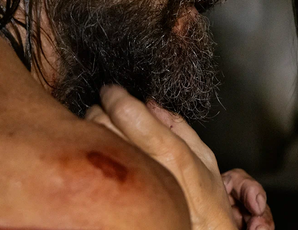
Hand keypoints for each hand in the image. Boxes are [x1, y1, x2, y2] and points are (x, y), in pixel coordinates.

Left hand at [86, 86, 271, 229]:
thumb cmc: (207, 206)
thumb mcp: (206, 160)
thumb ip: (179, 127)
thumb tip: (154, 103)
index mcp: (169, 152)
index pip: (127, 110)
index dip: (115, 94)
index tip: (112, 91)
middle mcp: (144, 167)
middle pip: (101, 123)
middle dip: (100, 110)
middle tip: (105, 110)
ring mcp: (126, 187)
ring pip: (91, 142)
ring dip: (93, 130)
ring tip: (103, 133)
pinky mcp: (113, 202)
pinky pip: (90, 170)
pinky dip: (93, 155)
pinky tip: (103, 158)